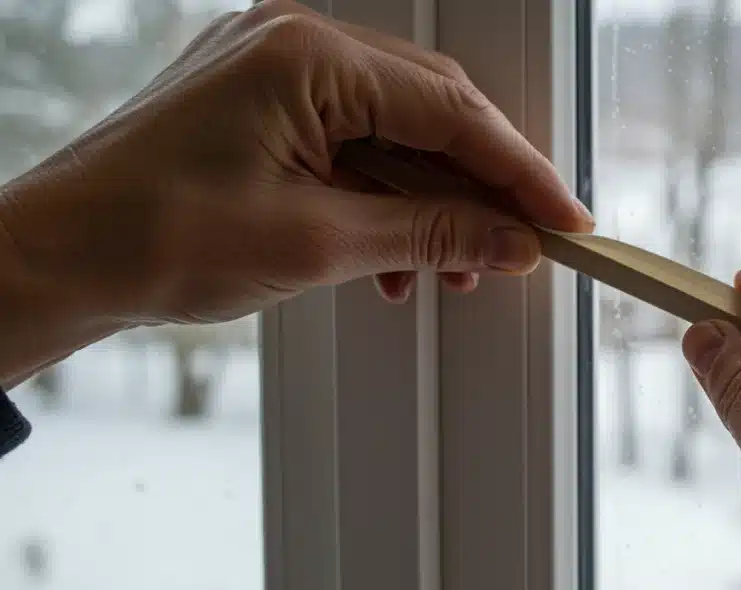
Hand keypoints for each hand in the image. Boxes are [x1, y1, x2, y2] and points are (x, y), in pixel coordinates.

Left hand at [0, 0, 589, 327]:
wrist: (56, 260)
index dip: (518, 172)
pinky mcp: (264, 105)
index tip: (562, 220)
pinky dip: (384, 202)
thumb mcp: (318, 243)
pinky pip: (352, 145)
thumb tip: (509, 239)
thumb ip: (430, 235)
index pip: (450, 110)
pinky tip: (396, 260)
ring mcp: (276, 71)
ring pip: (394, 135)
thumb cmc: (152, 237)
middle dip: (479, 189)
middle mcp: (294, 45)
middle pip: (430, 113)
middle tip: (522, 247)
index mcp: (307, 56)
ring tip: (453, 271)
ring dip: (431, 206)